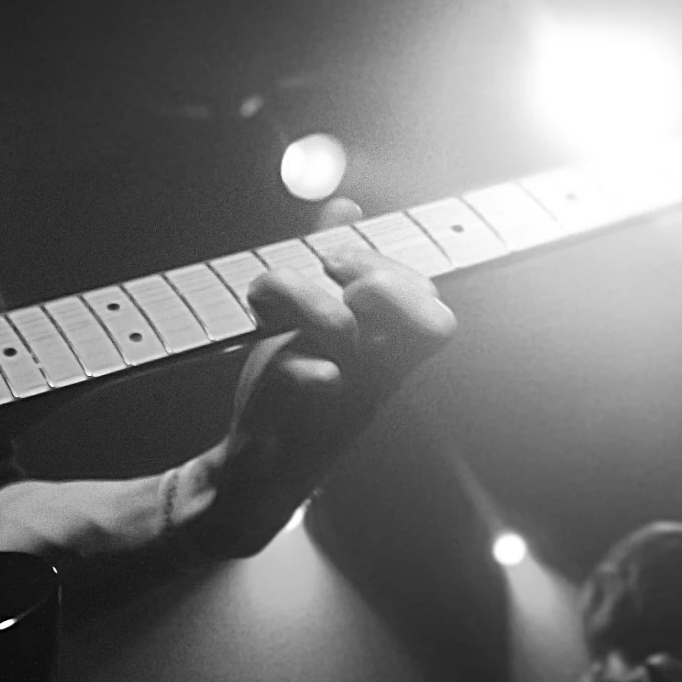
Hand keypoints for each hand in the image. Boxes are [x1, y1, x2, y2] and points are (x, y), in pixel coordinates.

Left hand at [164, 201, 455, 560]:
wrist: (252, 477)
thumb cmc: (290, 398)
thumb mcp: (310, 323)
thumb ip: (330, 263)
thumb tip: (346, 204)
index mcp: (387, 352)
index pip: (430, 297)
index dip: (389, 264)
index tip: (336, 264)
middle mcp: (377, 376)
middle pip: (419, 308)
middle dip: (368, 274)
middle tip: (324, 283)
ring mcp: (345, 402)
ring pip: (350, 327)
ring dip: (310, 303)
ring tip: (277, 317)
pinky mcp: (301, 428)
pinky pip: (315, 381)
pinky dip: (298, 367)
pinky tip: (283, 364)